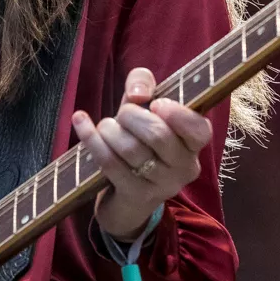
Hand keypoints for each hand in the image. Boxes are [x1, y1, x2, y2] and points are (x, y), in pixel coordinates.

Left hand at [71, 67, 212, 242]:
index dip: (177, 114)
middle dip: (130, 116)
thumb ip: (143, 84)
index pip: (199, 129)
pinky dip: (91, 138)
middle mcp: (185, 167)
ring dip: (109, 129)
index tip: (155, 104)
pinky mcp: (137, 196)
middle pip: (157, 135)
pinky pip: (110, 162)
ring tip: (106, 126)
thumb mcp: (144, 108)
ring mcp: (163, 185)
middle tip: (123, 115)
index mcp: (194, 143)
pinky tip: (80, 121)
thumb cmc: (140, 140)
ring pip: (130, 149)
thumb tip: (137, 95)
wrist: (126, 194)